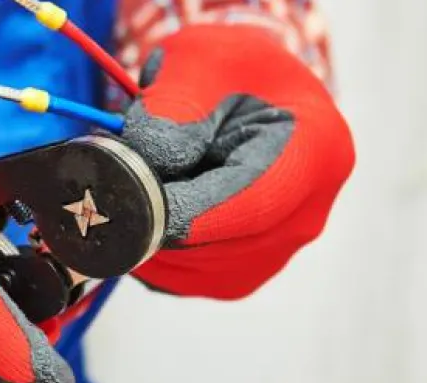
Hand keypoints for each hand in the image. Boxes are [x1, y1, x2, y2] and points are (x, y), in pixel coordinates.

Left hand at [118, 25, 354, 297]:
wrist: (242, 90)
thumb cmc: (225, 67)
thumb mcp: (198, 60)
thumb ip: (174, 106)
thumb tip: (149, 165)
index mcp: (315, 154)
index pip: (248, 205)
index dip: (181, 209)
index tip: (124, 194)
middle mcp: (304, 216)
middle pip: (215, 244)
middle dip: (151, 214)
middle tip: (111, 174)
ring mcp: (273, 253)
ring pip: (190, 268)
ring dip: (143, 230)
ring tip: (137, 177)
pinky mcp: (238, 273)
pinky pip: (178, 278)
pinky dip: (145, 248)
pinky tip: (142, 206)